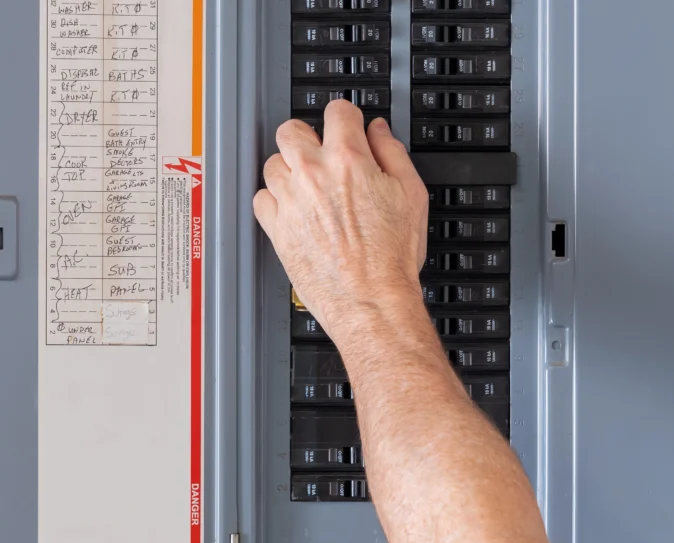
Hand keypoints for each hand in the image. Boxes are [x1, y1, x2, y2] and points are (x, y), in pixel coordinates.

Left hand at [253, 101, 428, 342]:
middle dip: (307, 136)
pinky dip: (274, 200)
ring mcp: (290, 201)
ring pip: (272, 163)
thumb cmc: (391, 258)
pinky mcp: (277, 228)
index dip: (346, 117)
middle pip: (291, 130)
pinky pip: (261, 198)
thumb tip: (378, 131)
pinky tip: (293, 209)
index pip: (337, 111)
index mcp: (348, 160)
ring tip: (308, 186)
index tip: (348, 127)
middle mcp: (313, 175)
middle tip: (320, 152)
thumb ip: (393, 153)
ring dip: (289, 169)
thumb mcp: (412, 194)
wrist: (371, 300)